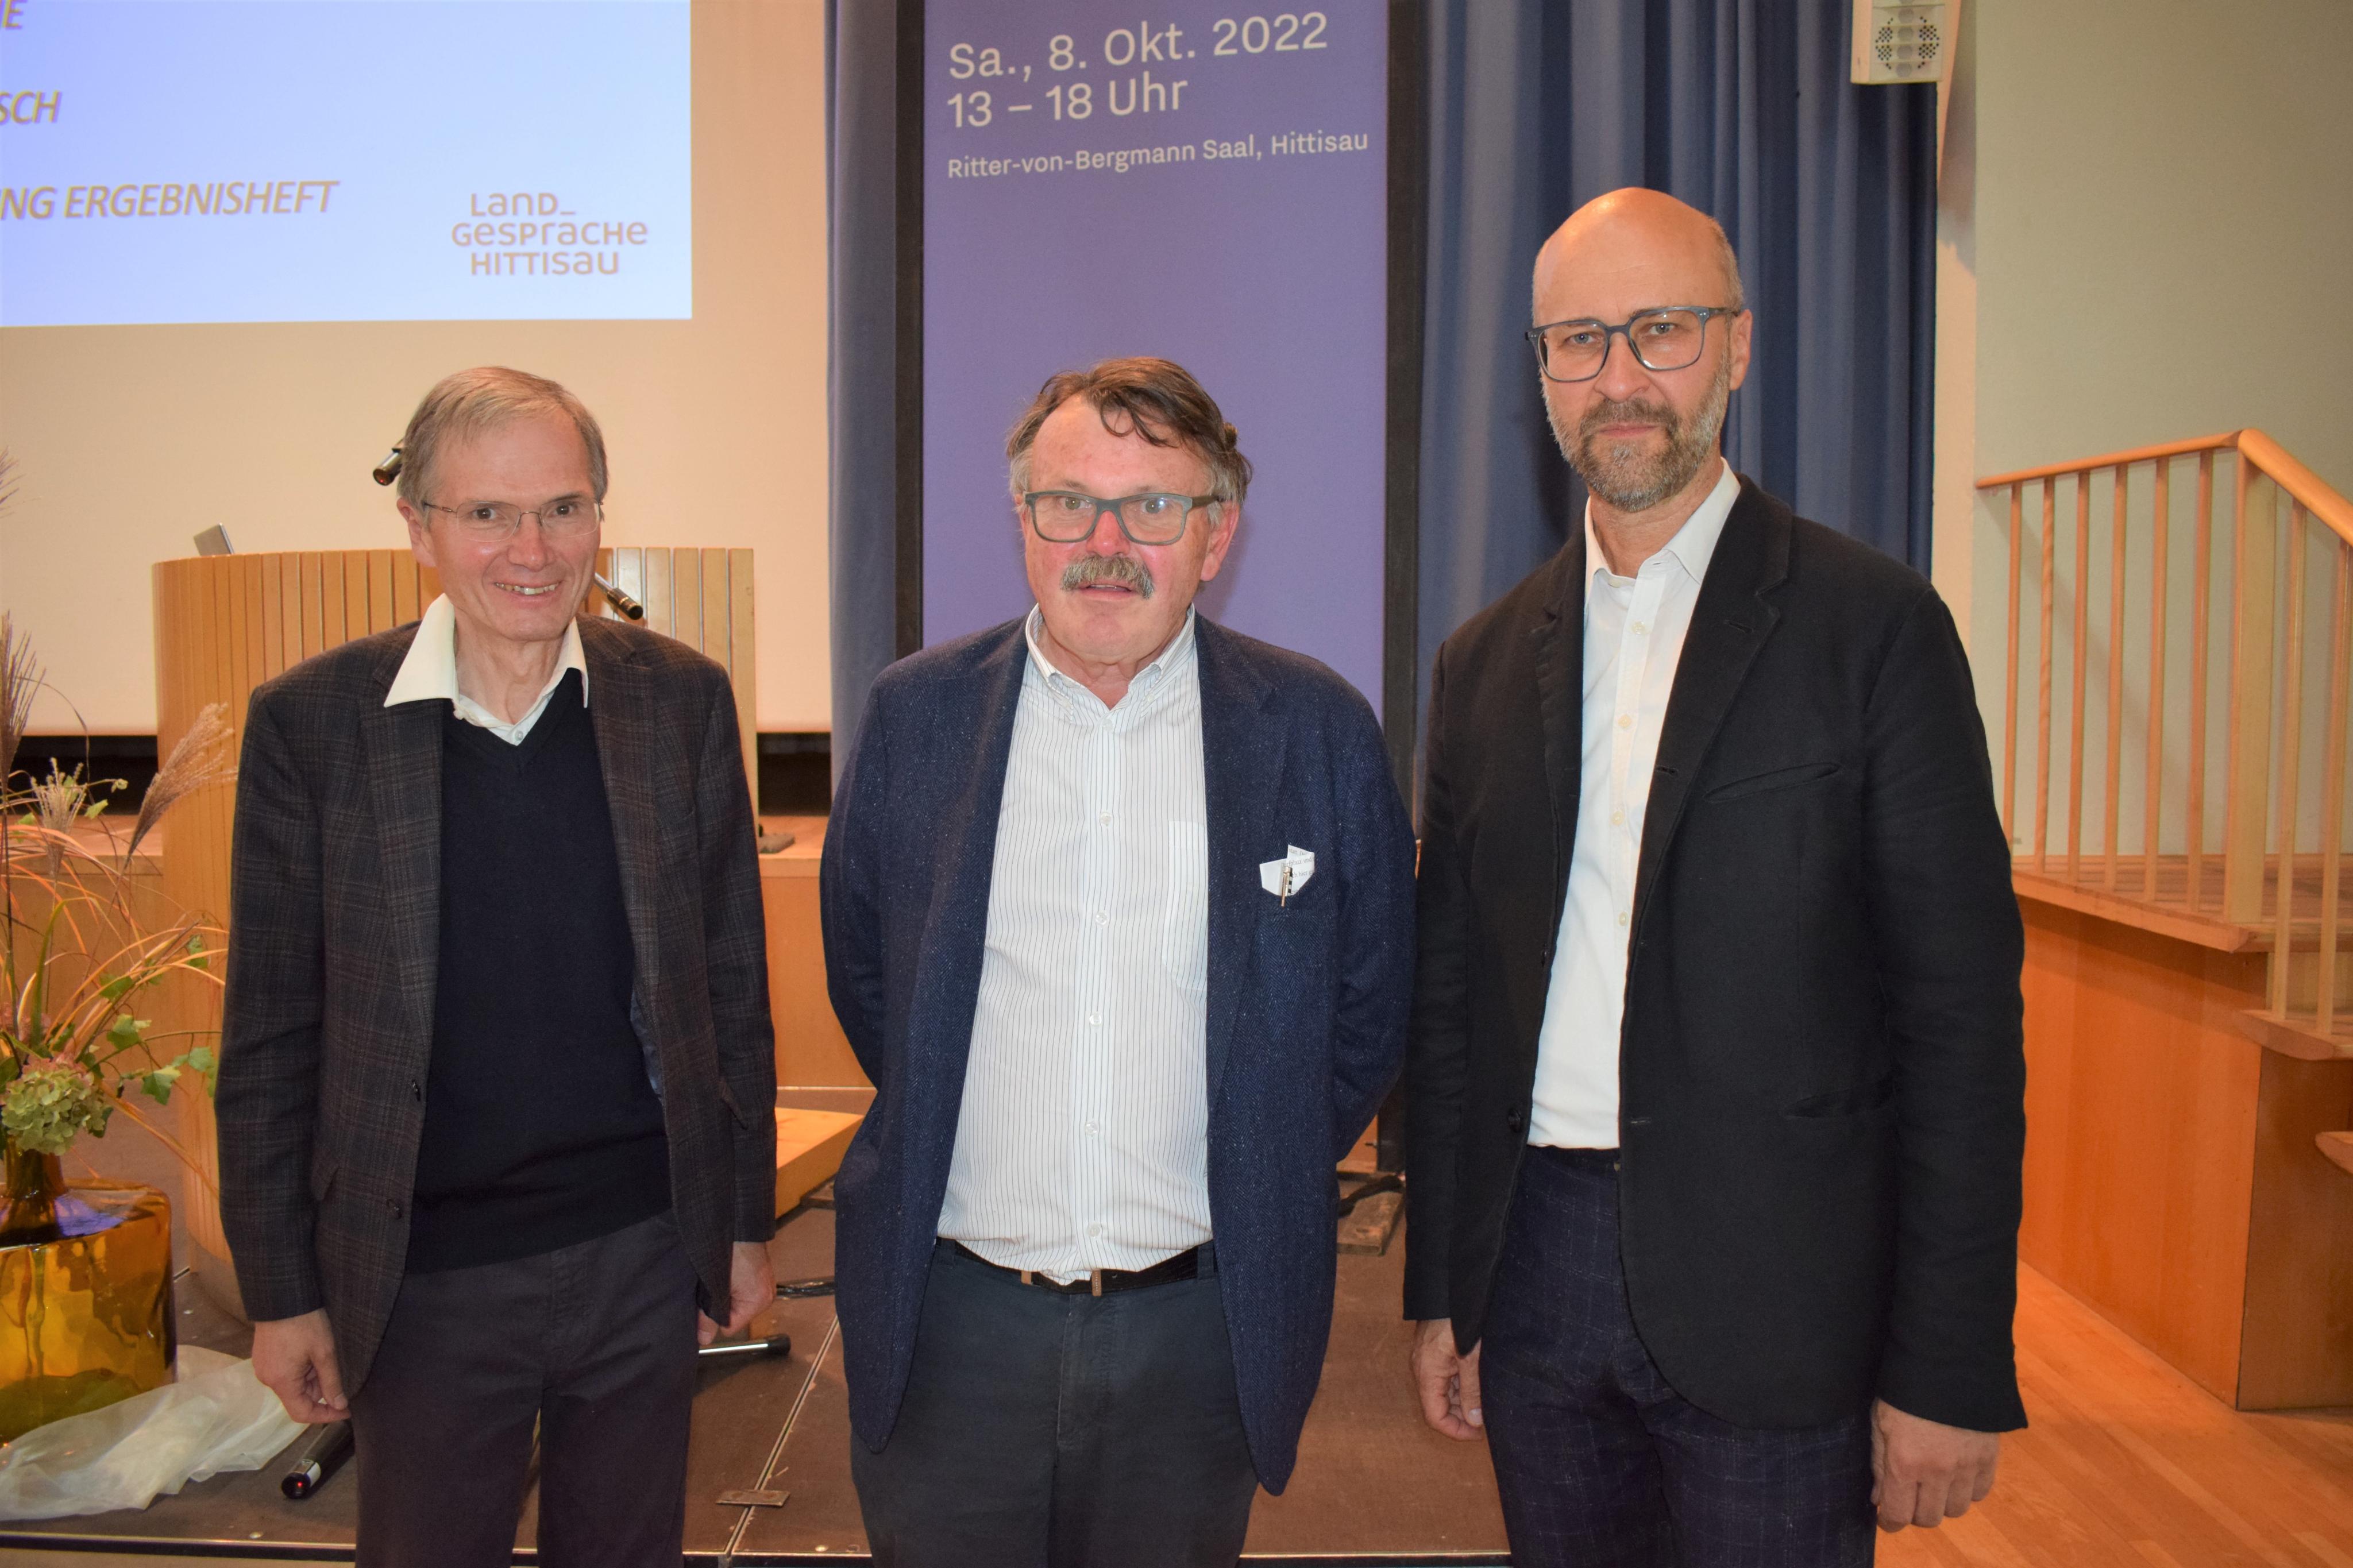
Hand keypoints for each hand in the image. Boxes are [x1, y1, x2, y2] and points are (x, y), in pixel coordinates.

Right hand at [251, 1308, 348, 1423]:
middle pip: (298, 1397)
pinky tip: (313, 1352)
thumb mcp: (324, 1352)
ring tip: (324, 1355)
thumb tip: (339, 1405)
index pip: (301, 1413)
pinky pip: (286, 1373)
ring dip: (312, 1377)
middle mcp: (268, 1378)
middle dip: (321, 1389)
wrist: (284, 1294)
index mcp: (281, 1381)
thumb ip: (331, 1381)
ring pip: (293, 1384)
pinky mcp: (264, 1357)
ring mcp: (264, 1367)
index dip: (325, 1415)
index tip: (346, 1410)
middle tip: (338, 1370)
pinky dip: (302, 1369)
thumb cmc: (305, 1322)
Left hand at [697, 1240, 775, 1345]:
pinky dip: (728, 1283)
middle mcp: (765, 1295)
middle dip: (718, 1306)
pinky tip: (722, 1272)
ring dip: (722, 1294)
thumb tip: (704, 1339)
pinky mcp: (756, 1273)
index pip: (730, 1327)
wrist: (736, 1224)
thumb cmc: (729, 1250)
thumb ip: (709, 1316)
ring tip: (714, 1279)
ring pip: (734, 1301)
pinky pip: (738, 1288)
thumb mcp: (715, 1289)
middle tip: (709, 1290)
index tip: (703, 1306)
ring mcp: (762, 1283)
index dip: (712, 1319)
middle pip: (733, 1315)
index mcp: (758, 1302)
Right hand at [1410, 1318, 1484, 1439]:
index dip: (1456, 1430)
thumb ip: (1472, 1390)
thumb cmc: (1458, 1318)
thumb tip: (1475, 1421)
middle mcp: (1422, 1369)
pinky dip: (1461, 1385)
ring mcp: (1427, 1360)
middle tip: (1488, 1417)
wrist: (1449, 1286)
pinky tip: (1478, 1382)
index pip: (1435, 1417)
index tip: (1479, 1433)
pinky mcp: (1434, 1352)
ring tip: (1486, 1401)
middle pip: (1438, 1406)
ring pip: (1443, 1392)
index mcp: (1427, 1373)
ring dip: (1463, 1401)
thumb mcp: (1470, 1357)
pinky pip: (1445, 1377)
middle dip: (1462, 1416)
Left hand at [1871, 1398, 1999, 1530]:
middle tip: (1909, 1496)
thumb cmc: (1905, 1390)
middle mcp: (1938, 1472)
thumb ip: (1879, 1464)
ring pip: (1956, 1510)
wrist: (1948, 1363)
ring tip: (1933, 1484)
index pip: (1898, 1514)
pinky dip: (1967, 1490)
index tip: (1886, 1519)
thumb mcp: (1880, 1423)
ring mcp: (1966, 1466)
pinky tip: (1956, 1474)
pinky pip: (1980, 1493)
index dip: (1890, 1522)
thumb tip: (1878, 1499)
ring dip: (1942, 1503)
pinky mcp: (1989, 1457)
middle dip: (1914, 1512)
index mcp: (1905, 1463)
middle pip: (1929, 1518)